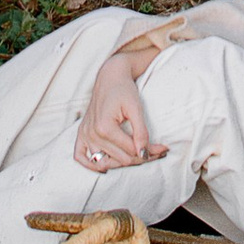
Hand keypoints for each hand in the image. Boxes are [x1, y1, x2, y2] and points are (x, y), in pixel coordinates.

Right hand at [76, 47, 161, 172]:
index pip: (130, 151)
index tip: (163, 149)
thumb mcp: (136, 108)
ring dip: (122, 161)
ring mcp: (85, 134)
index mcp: (104, 127)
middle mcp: (92, 134)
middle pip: (120, 160)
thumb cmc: (123, 89)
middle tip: (156, 152)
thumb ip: (140, 132)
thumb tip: (144, 154)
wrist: (109, 76)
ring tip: (139, 154)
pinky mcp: (81, 134)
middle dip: (140, 157)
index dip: (150, 152)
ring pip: (105, 162)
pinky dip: (91, 165)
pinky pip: (80, 157)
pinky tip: (105, 166)